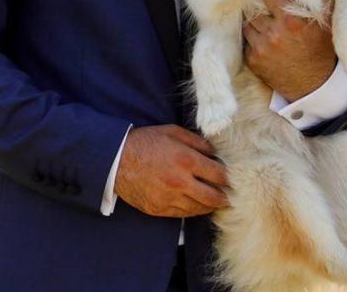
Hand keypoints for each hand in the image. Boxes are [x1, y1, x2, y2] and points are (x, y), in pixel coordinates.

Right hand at [114, 125, 228, 217]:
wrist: (116, 159)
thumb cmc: (145, 142)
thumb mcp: (173, 132)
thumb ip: (197, 141)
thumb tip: (214, 152)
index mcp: (186, 160)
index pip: (218, 174)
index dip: (228, 177)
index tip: (231, 178)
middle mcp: (180, 182)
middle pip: (213, 197)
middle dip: (224, 197)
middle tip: (229, 195)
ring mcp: (169, 198)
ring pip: (199, 209)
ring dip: (210, 206)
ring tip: (215, 202)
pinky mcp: (159, 209)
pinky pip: (183, 214)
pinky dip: (193, 210)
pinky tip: (197, 205)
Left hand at [243, 0, 336, 101]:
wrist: (315, 86)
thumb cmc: (322, 52)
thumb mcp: (325, 24)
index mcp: (290, 21)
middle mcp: (273, 33)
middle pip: (255, 11)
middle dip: (260, 11)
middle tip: (266, 12)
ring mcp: (261, 48)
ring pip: (248, 26)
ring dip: (255, 25)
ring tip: (264, 27)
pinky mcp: (253, 61)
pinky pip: (246, 43)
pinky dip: (253, 41)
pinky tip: (264, 43)